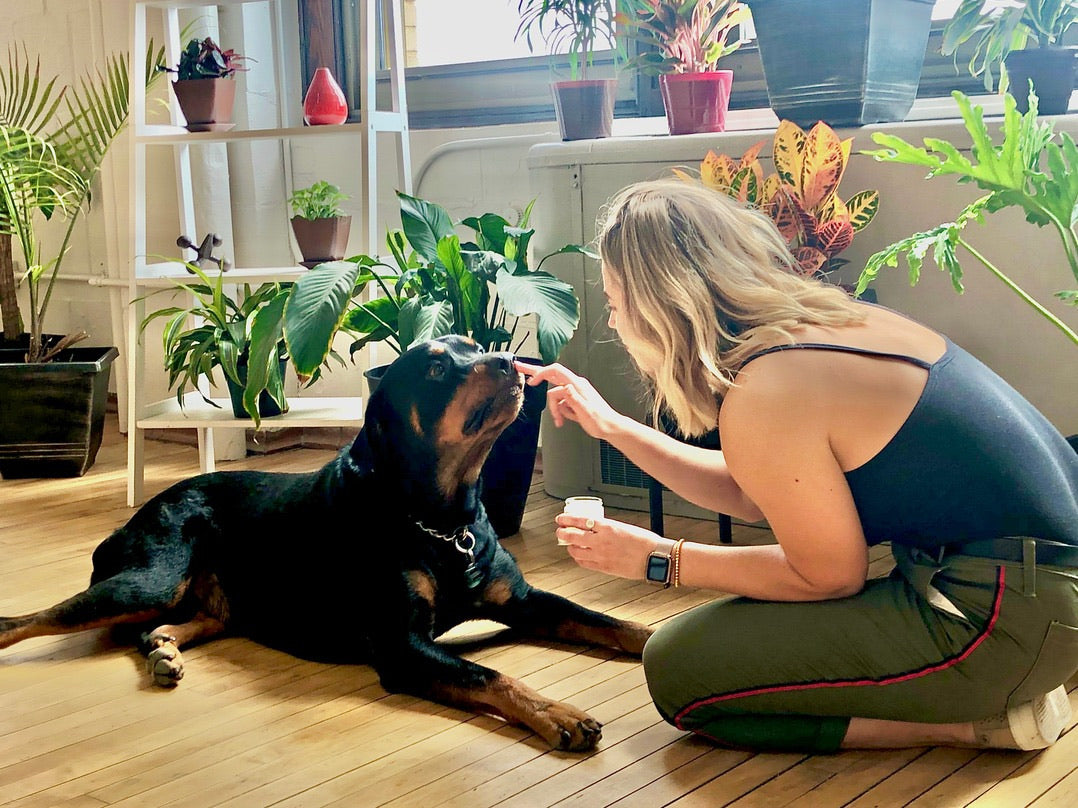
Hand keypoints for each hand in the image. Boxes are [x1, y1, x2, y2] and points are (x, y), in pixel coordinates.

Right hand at [515, 361, 623, 438]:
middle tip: (519, 367)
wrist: (610, 427)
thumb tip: (565, 386)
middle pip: (551, 375)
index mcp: (577, 385)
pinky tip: (563, 420)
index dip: (541, 373)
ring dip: (554, 409)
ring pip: (554, 396)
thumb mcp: (586, 411)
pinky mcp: (573, 400)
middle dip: (535, 373)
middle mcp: (575, 385)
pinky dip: (558, 412)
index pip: (555, 371)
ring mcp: (574, 392)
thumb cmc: (601, 421)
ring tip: (559, 420)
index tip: (531, 381)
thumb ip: (575, 398)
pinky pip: (560, 403)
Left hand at [555, 513, 672, 580]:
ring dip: (570, 546)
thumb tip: (594, 528)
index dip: (567, 519)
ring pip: (576, 551)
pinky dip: (579, 558)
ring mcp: (601, 556)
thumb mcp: (623, 527)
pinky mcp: (604, 568)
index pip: (580, 521)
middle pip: (573, 536)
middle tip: (560, 531)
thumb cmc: (644, 541)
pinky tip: (579, 556)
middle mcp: (601, 541)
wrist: (655, 558)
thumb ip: (607, 528)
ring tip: (569, 544)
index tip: (560, 518)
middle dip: (563, 532)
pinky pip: (584, 563)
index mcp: (607, 527)